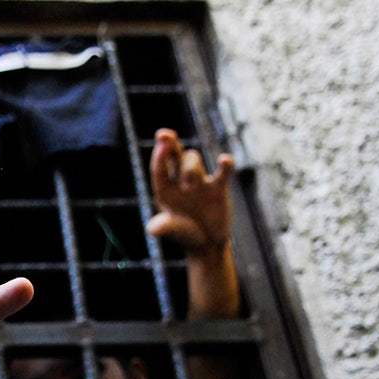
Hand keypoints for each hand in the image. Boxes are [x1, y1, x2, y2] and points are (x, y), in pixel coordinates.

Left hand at [147, 128, 234, 257]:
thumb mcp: (172, 232)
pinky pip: (223, 171)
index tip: (159, 143)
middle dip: (169, 143)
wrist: (206, 244)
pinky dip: (225, 165)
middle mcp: (179, 181)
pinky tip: (224, 160)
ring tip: (189, 187)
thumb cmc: (185, 235)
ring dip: (190, 168)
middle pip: (174, 155)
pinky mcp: (219, 187)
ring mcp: (200, 181)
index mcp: (164, 189)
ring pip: (193, 160)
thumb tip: (153, 229)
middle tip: (163, 134)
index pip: (159, 168)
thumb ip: (163, 228)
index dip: (158, 156)